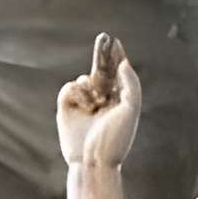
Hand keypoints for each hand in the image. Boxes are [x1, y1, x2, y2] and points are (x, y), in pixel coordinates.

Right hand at [58, 32, 141, 170]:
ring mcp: (84, 104)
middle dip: (102, 54)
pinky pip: (69, 87)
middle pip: (101, 70)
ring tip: (96, 102)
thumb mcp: (131, 109)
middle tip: (103, 37)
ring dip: (90, 85)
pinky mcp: (66, 109)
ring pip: (84, 79)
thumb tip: (124, 63)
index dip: (117, 56)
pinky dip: (76, 91)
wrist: (93, 161)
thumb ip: (131, 84)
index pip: (118, 73)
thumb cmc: (116, 139)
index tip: (115, 42)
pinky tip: (84, 103)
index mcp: (120, 100)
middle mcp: (102, 100)